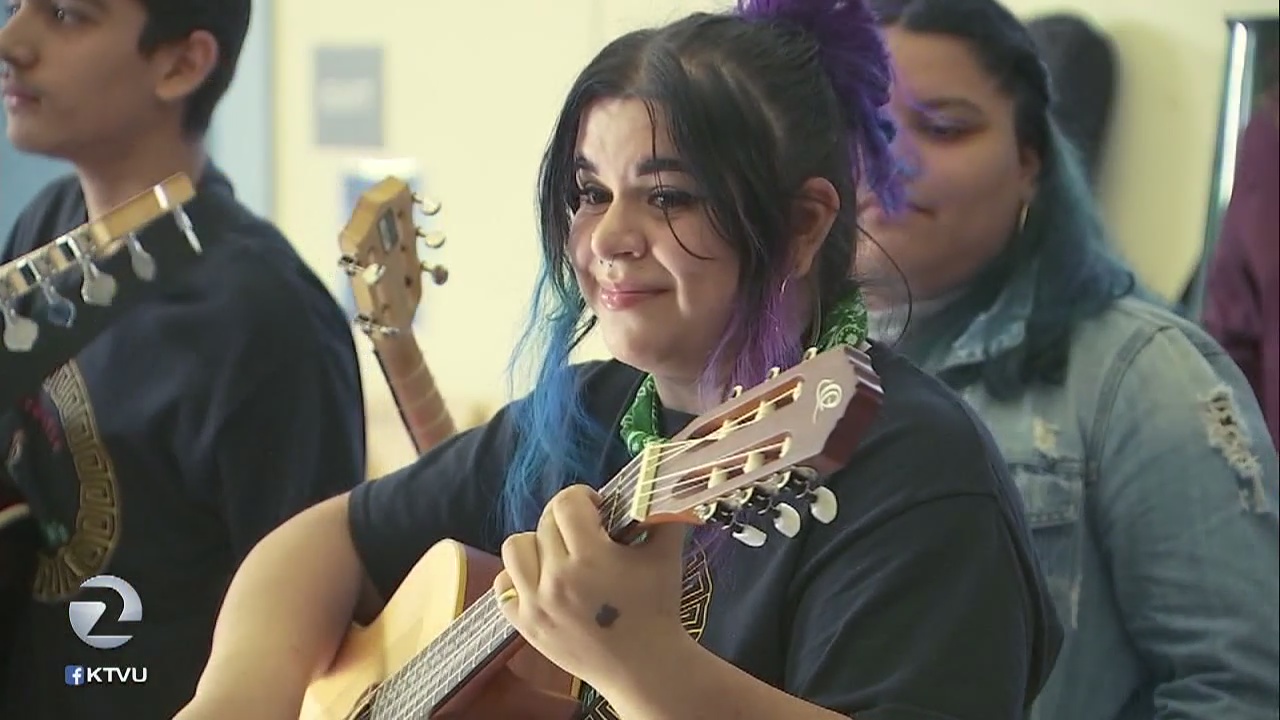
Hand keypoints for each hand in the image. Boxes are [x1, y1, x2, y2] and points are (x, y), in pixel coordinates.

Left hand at [494, 484, 691, 696]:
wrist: (645, 667)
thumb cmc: (657, 610)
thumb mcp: (665, 556)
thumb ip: (661, 515)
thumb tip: (655, 487)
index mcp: (590, 558)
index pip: (566, 503)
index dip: (583, 498)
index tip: (598, 510)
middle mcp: (556, 579)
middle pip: (544, 522)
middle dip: (568, 520)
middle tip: (588, 534)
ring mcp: (536, 604)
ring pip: (515, 548)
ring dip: (538, 544)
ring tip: (561, 556)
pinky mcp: (525, 625)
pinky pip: (503, 586)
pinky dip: (519, 577)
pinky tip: (543, 581)